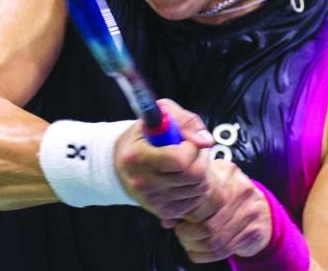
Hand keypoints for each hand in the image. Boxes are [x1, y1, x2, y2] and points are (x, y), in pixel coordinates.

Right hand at [113, 99, 214, 220]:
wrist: (121, 165)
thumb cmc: (144, 136)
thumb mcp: (160, 116)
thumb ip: (186, 122)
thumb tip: (206, 141)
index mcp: (139, 157)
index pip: (180, 159)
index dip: (191, 147)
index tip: (185, 141)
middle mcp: (144, 183)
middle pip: (194, 175)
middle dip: (201, 158)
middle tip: (193, 151)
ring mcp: (154, 200)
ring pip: (198, 188)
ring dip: (202, 172)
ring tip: (189, 163)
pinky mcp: (163, 211)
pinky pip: (195, 201)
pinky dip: (197, 188)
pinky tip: (186, 178)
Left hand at [173, 162, 272, 262]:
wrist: (261, 211)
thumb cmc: (228, 197)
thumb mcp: (210, 187)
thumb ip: (188, 199)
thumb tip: (166, 220)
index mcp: (227, 173)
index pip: (200, 199)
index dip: (185, 214)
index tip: (179, 218)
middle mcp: (242, 190)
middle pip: (207, 224)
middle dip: (187, 234)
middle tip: (181, 232)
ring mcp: (250, 212)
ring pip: (213, 241)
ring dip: (194, 246)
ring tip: (188, 241)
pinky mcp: (253, 232)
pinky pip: (222, 251)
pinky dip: (203, 254)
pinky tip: (199, 249)